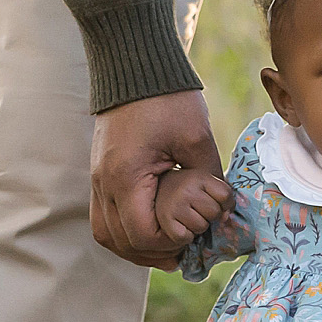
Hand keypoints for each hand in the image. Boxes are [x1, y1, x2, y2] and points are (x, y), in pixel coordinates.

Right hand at [90, 90, 227, 269]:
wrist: (133, 65)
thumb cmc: (167, 98)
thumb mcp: (197, 139)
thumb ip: (210, 178)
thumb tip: (223, 211)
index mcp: (126, 177)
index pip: (142, 235)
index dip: (170, 244)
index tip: (192, 236)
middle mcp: (104, 182)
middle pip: (119, 242)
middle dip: (152, 254)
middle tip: (181, 255)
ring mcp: (97, 178)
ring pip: (106, 234)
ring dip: (134, 248)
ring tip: (164, 249)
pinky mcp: (100, 172)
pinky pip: (104, 217)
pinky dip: (124, 231)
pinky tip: (150, 230)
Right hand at [153, 167, 232, 244]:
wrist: (158, 191)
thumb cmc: (189, 191)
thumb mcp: (207, 185)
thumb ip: (223, 197)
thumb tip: (225, 218)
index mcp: (200, 177)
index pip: (225, 195)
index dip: (225, 203)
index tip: (214, 201)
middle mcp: (186, 189)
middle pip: (215, 212)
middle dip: (210, 215)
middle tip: (197, 209)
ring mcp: (175, 205)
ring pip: (201, 227)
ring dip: (198, 226)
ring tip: (188, 216)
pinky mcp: (166, 220)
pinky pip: (185, 237)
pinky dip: (185, 237)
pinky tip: (180, 226)